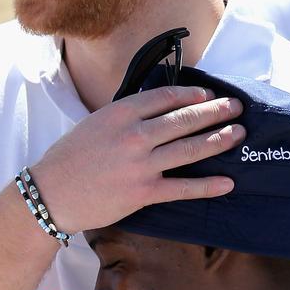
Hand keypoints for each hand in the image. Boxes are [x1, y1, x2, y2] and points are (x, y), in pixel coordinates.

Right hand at [32, 84, 244, 232]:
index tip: (207, 95)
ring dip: (219, 139)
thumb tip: (157, 111)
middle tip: (236, 107)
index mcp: (120, 113)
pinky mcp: (144, 193)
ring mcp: (141, 165)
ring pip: (190, 149)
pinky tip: (229, 182)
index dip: (191, 95)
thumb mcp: (94, 124)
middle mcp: (134, 135)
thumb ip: (125, 117)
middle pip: (184, 119)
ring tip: (239, 133)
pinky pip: (183, 188)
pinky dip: (208, 186)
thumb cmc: (68, 158)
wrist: (50, 194)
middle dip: (215, 112)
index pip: (165, 97)